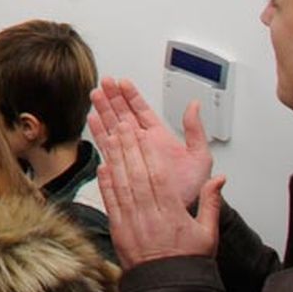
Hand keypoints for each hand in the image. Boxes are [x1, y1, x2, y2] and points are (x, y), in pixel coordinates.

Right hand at [91, 77, 212, 206]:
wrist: (180, 210)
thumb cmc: (191, 188)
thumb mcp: (200, 156)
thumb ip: (195, 130)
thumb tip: (194, 106)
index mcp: (159, 136)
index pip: (142, 110)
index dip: (131, 95)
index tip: (122, 82)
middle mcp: (142, 142)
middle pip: (123, 114)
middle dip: (113, 97)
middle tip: (104, 82)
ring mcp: (130, 152)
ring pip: (113, 126)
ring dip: (104, 110)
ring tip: (95, 94)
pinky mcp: (121, 165)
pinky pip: (107, 145)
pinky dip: (99, 132)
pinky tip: (92, 119)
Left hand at [95, 118, 225, 268]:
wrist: (168, 286)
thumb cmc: (188, 260)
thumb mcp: (208, 233)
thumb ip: (212, 203)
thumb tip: (219, 179)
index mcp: (172, 213)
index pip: (158, 177)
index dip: (148, 153)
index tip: (142, 134)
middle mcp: (150, 215)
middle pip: (137, 175)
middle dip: (128, 147)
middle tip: (121, 124)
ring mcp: (132, 222)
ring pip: (121, 184)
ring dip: (115, 159)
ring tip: (110, 137)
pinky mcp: (118, 229)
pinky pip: (110, 202)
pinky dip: (105, 183)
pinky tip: (102, 166)